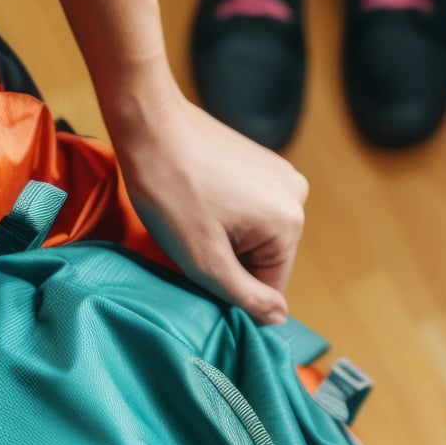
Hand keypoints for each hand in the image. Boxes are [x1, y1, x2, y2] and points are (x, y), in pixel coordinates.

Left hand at [110, 90, 308, 324]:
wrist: (149, 125)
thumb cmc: (170, 191)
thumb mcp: (205, 261)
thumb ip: (247, 298)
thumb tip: (279, 319)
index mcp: (289, 222)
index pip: (269, 287)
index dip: (230, 286)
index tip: (200, 262)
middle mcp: (296, 196)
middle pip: (264, 259)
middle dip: (228, 258)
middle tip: (192, 237)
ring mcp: (280, 174)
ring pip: (254, 235)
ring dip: (224, 237)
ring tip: (193, 215)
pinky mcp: (262, 162)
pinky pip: (249, 210)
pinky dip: (224, 214)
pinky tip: (199, 199)